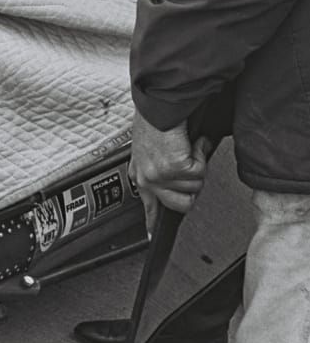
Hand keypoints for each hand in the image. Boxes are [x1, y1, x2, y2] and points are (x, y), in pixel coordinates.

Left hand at [128, 109, 212, 232]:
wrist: (158, 105)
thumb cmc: (157, 123)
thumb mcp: (151, 151)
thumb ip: (161, 171)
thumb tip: (181, 183)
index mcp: (141, 175)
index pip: (148, 207)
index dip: (152, 223)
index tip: (152, 237)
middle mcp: (147, 179)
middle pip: (182, 205)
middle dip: (192, 186)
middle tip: (189, 163)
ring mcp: (159, 175)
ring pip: (194, 187)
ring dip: (197, 165)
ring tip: (186, 146)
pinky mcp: (173, 167)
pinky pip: (199, 172)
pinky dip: (201, 155)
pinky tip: (189, 142)